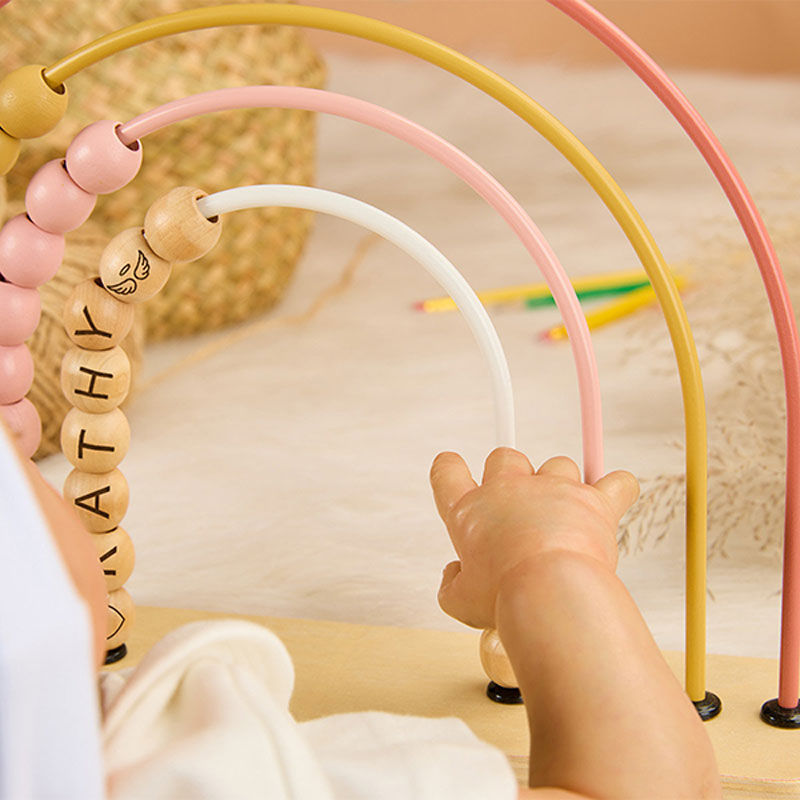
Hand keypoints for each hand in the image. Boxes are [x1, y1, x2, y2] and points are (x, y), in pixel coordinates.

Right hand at [430, 446, 638, 628]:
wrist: (552, 593)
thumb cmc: (506, 597)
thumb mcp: (460, 601)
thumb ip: (451, 584)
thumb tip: (454, 575)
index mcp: (469, 512)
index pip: (447, 474)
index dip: (449, 469)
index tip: (453, 468)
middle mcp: (508, 490)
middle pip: (505, 457)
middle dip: (510, 474)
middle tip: (517, 505)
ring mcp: (552, 489)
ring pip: (557, 465)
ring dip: (560, 484)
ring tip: (564, 518)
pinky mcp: (592, 500)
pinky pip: (615, 481)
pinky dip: (618, 489)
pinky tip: (615, 498)